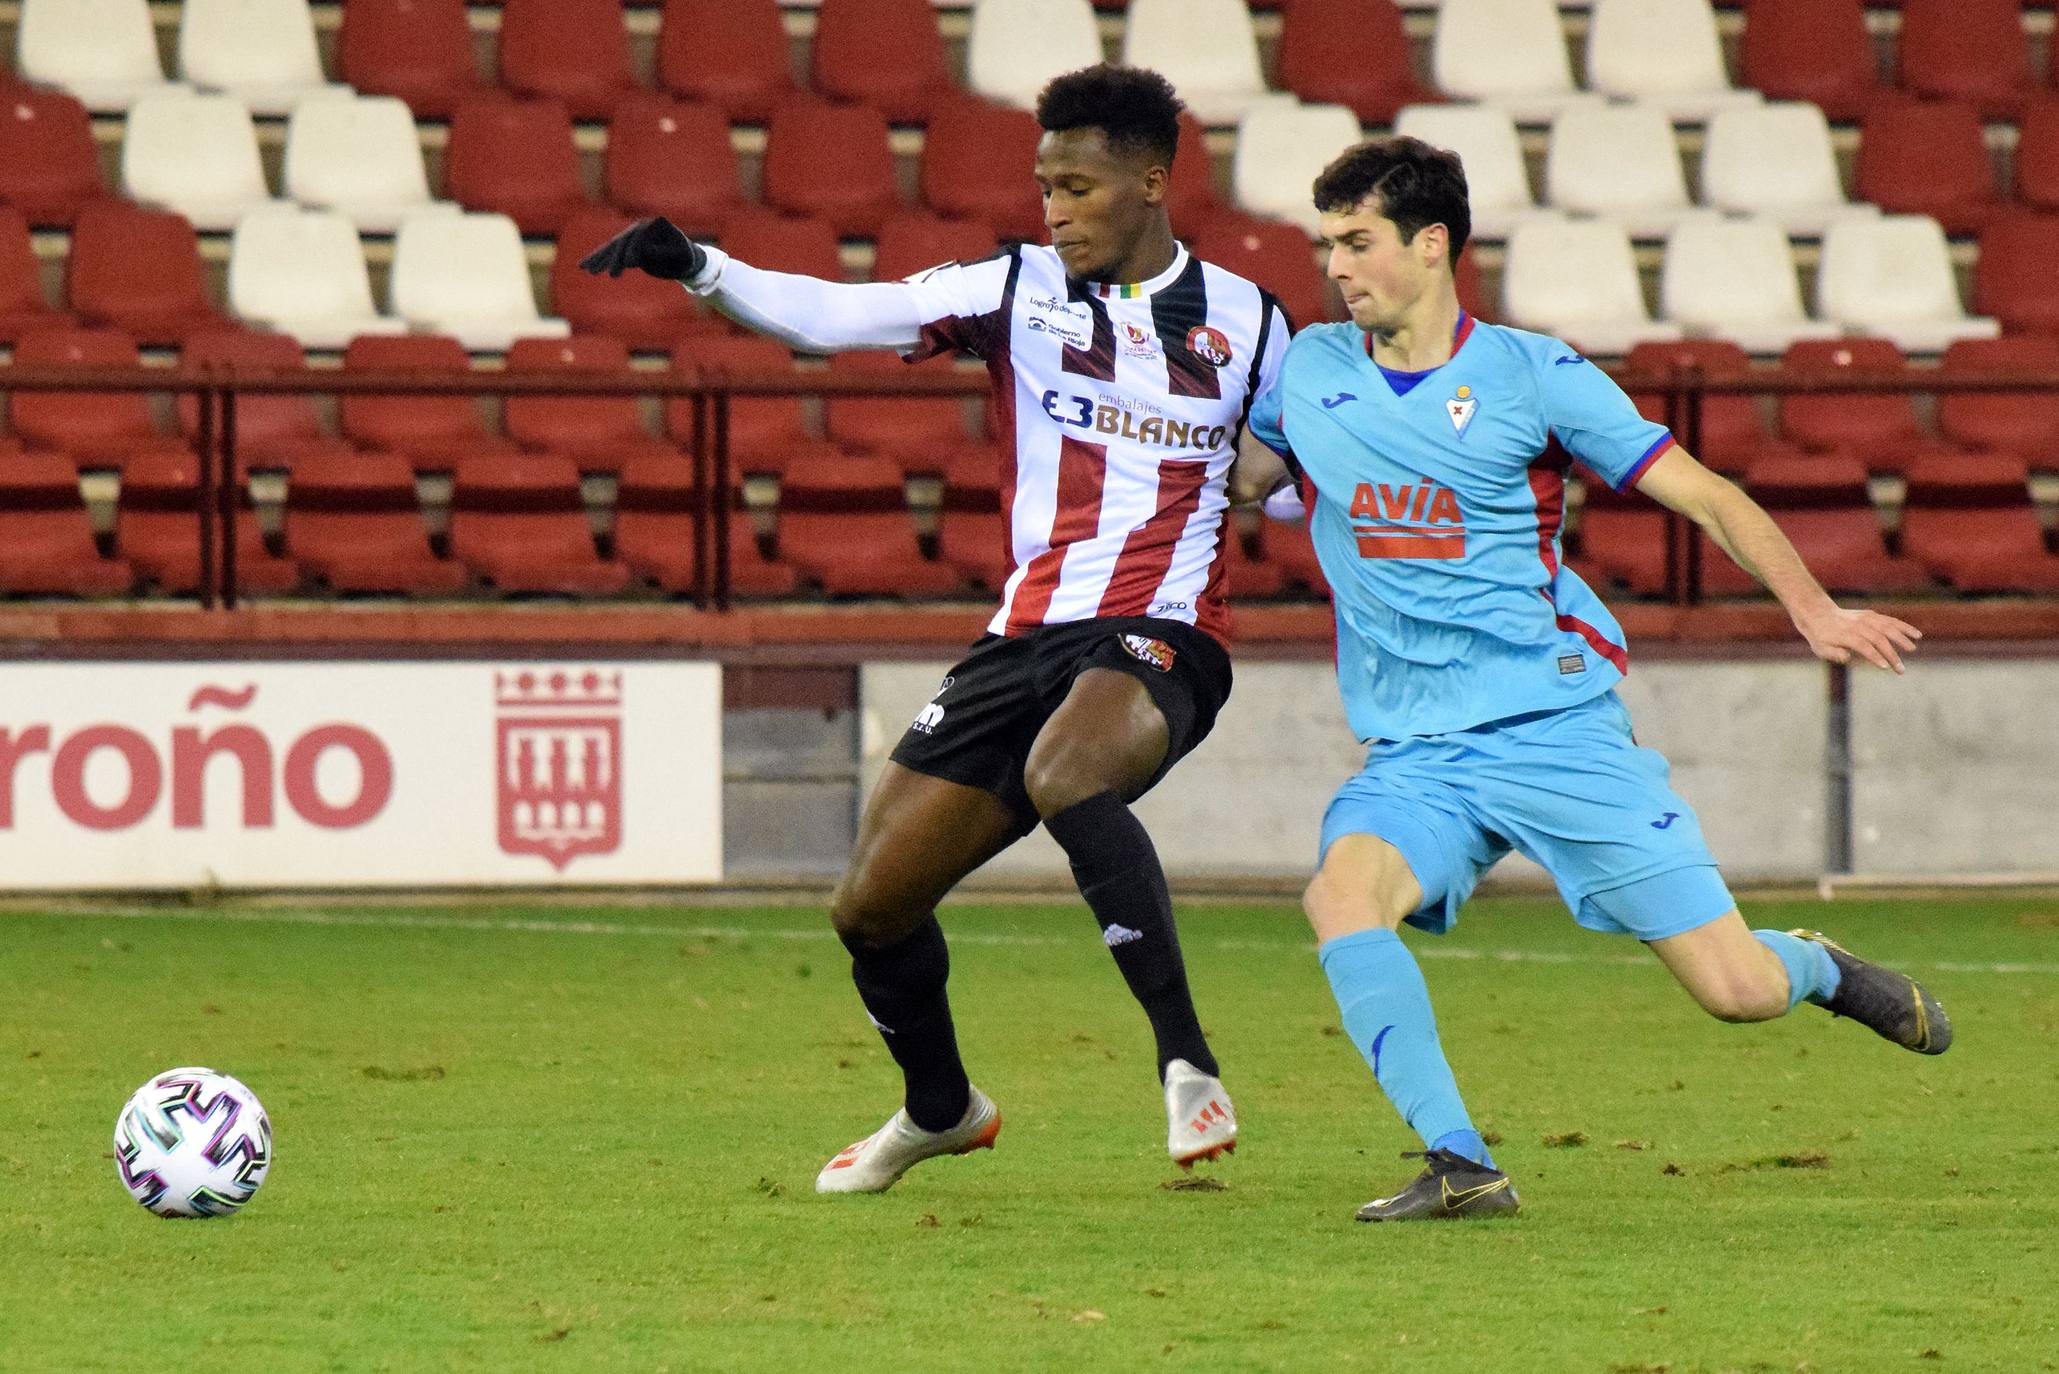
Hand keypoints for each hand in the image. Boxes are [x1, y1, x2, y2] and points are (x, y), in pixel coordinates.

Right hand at [577, 216, 706, 281]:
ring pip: (612, 247)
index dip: (634, 249)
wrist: (685, 259)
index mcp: (655, 225)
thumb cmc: (685, 258)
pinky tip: (584, 266)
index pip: (640, 237)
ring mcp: (632, 235)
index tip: (631, 264)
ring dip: (599, 259)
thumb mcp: (679, 257)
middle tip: (611, 274)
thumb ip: (662, 254)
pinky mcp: (627, 246)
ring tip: (586, 269)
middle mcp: (640, 227)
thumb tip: (643, 253)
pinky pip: (610, 252)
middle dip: (615, 258)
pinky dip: (598, 259)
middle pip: (623, 242)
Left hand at [1795, 604, 1921, 673]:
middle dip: (1891, 654)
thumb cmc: (1820, 637)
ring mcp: (1865, 618)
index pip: (1863, 646)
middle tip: (1901, 670)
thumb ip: (1833, 653)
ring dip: (1902, 638)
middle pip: (1878, 638)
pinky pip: (1890, 620)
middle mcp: (1857, 625)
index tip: (1885, 667)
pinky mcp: (1872, 615)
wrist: (1818, 614)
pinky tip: (1916, 635)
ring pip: (1887, 626)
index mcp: (1845, 635)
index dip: (1874, 656)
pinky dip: (1904, 627)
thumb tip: (1847, 657)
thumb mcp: (1820, 648)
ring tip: (1913, 649)